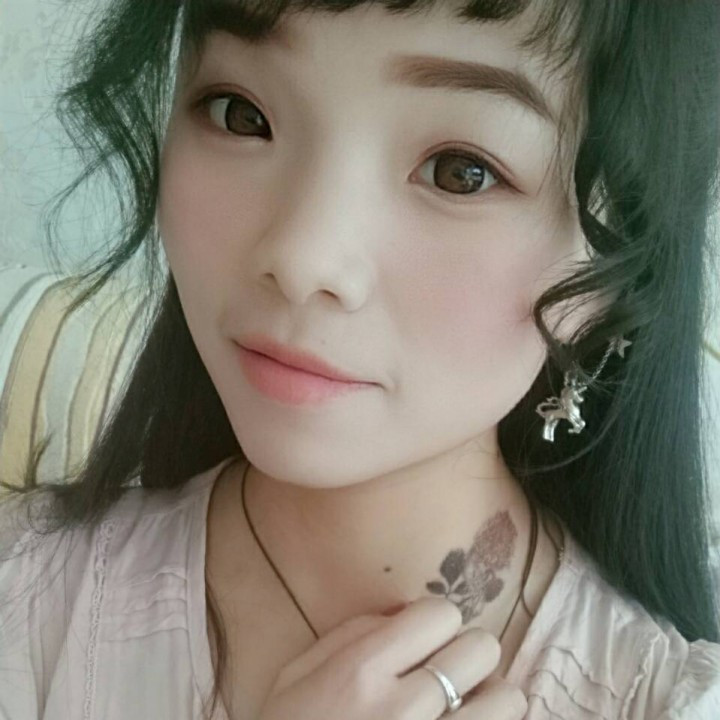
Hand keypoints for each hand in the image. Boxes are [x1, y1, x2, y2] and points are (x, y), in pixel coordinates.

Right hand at [257, 595, 527, 718]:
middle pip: (482, 649)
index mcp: (362, 672)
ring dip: (488, 699)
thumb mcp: (296, 678)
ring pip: (508, 699)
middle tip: (445, 674)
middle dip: (466, 655)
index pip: (441, 614)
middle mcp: (406, 708)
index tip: (422, 642)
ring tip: (461, 709)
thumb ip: (349, 634)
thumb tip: (404, 612)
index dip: (434, 624)